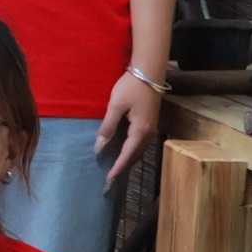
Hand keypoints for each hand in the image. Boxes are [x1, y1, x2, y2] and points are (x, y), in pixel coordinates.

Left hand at [98, 67, 162, 184]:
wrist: (149, 72)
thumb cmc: (131, 87)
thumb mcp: (116, 106)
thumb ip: (108, 126)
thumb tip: (100, 145)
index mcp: (140, 130)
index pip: (127, 154)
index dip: (118, 167)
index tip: (110, 179)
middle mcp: (148, 132)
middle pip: (135, 155)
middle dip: (123, 167)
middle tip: (111, 178)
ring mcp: (151, 127)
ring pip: (139, 150)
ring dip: (128, 160)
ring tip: (116, 168)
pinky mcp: (150, 122)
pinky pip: (141, 143)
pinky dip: (132, 151)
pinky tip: (124, 151)